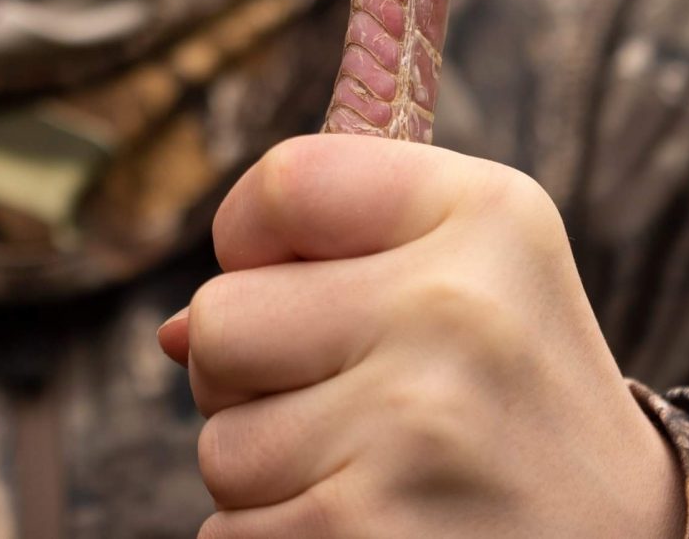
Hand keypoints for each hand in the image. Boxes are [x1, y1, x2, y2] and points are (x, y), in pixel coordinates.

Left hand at [158, 136, 682, 538]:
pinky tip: (371, 531)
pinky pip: (232, 533)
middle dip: (252, 376)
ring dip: (272, 476)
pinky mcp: (367, 533)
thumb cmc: (518, 397)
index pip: (281, 185)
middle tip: (345, 402)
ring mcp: (412, 428)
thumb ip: (329, 255)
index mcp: (484, 215)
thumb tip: (170, 335)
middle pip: (219, 320)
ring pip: (219, 447)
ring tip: (374, 476)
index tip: (302, 282)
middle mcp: (453, 309)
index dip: (255, 240)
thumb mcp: (480, 270)